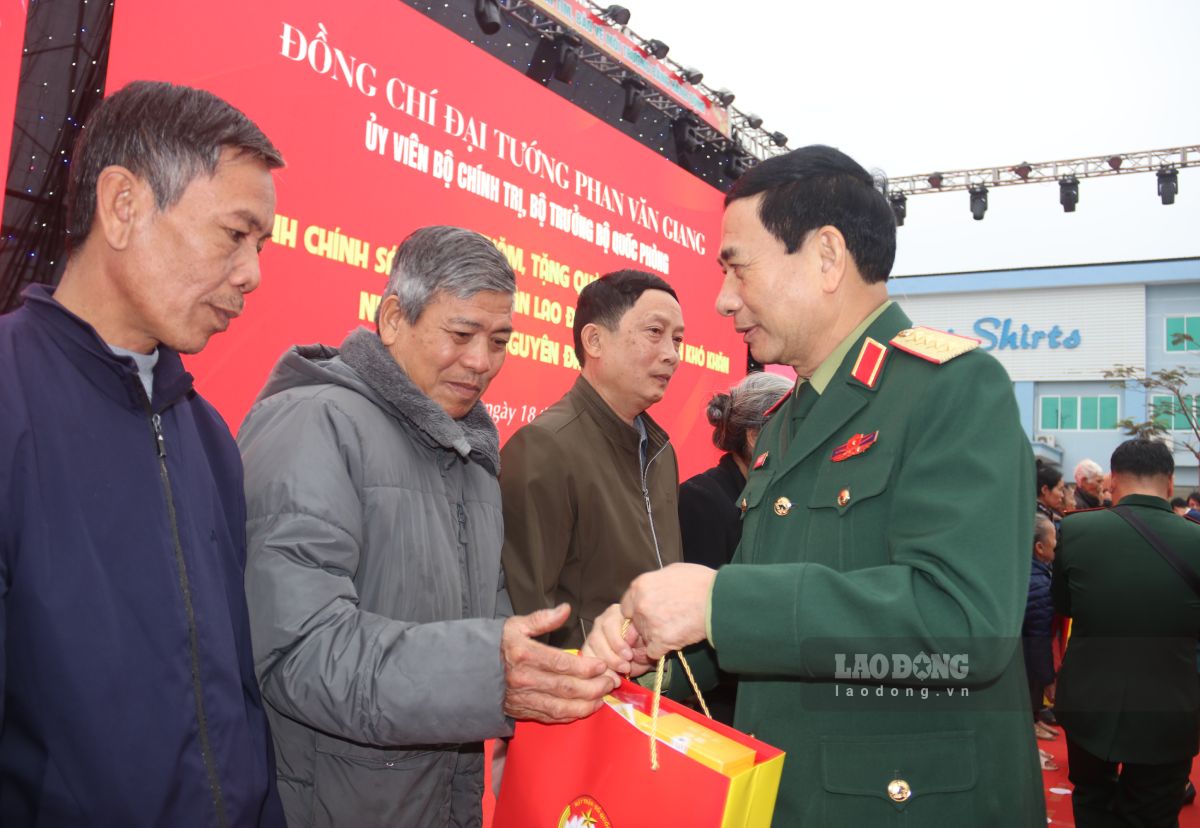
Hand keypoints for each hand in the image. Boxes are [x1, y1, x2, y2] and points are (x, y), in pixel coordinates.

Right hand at [502, 603, 619, 723]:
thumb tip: (565, 609)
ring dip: (585, 705)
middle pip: (566, 688)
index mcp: (525, 655)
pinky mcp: (522, 711)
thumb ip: (542, 619)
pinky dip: (569, 716)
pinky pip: (550, 717)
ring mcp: (524, 698)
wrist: (469, 672)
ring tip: (602, 698)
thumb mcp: (515, 626)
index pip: (562, 664)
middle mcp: (525, 679)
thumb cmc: (495, 645)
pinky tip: (584, 710)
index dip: (585, 667)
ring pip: (561, 707)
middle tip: (610, 682)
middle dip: (593, 687)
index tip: (602, 665)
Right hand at [581, 603, 651, 677]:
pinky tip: (609, 679)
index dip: (617, 643)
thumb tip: (629, 639)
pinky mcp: (588, 650)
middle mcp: (601, 622)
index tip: (629, 656)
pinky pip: (586, 661)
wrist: (642, 656)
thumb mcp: (647, 640)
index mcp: (616, 613)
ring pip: (590, 650)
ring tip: (618, 677)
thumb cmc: (644, 644)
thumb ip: (638, 636)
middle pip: (596, 638)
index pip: (609, 624)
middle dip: (611, 657)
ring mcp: (593, 635)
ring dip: (605, 667)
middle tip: (625, 668)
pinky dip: (596, 673)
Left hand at [619, 563, 715, 660]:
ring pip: (644, 638)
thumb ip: (655, 582)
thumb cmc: (701, 583)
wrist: (718, 600)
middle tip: (665, 623)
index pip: (626, 606)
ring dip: (656, 638)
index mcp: (640, 586)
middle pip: (635, 623)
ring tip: (676, 629)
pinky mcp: (661, 641)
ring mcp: (649, 624)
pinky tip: (675, 641)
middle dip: (646, 625)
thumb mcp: (672, 571)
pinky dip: (662, 650)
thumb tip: (652, 589)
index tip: (648, 614)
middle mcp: (641, 605)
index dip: (637, 612)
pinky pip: (653, 652)